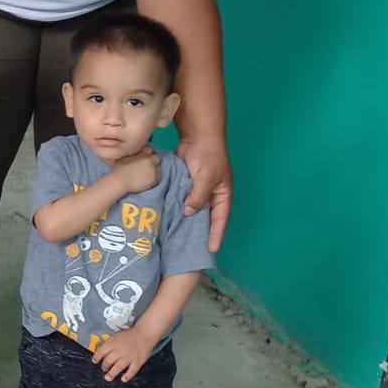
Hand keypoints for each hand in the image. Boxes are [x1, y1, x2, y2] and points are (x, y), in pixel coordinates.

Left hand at [90, 329, 155, 382]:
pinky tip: (123, 379)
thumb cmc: (129, 335)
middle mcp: (120, 350)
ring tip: (107, 378)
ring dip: (112, 373)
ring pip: (118, 367)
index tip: (94, 361)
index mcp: (114, 343)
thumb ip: (108, 344)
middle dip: (104, 366)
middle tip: (104, 369)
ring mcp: (129, 357)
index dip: (96, 357)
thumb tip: (98, 351)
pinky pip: (132, 371)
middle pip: (109, 360)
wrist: (145, 334)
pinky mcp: (138, 362)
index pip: (102, 351)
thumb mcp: (116, 336)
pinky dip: (127, 376)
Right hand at [111, 145, 161, 194]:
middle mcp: (150, 159)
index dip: (146, 153)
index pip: (149, 149)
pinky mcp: (155, 178)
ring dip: (153, 169)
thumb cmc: (119, 169)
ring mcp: (153, 169)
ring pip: (158, 167)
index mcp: (143, 152)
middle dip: (152, 160)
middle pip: (156, 157)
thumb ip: (133, 153)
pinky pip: (157, 177)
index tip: (143, 158)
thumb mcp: (125, 155)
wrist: (120, 180)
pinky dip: (153, 178)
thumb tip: (134, 151)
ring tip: (144, 174)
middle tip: (145, 166)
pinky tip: (144, 180)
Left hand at [175, 137, 232, 251]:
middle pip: (205, 218)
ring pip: (191, 211)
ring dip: (185, 222)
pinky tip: (166, 220)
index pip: (220, 219)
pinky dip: (175, 210)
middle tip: (191, 249)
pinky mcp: (183, 187)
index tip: (211, 249)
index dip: (216, 234)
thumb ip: (198, 195)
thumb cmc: (208, 156)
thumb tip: (189, 212)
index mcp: (222, 196)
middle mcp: (210, 196)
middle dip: (199, 233)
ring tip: (176, 239)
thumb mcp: (207, 177)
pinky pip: (180, 201)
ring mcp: (196, 192)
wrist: (196, 137)